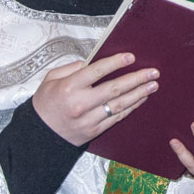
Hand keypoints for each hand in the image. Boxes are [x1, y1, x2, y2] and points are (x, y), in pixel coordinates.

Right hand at [31, 52, 158, 146]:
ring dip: (139, 93)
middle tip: (153, 72)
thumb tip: (91, 63)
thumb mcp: (50, 80)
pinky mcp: (95, 130)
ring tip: (153, 85)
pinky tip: (141, 99)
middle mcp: (81, 104)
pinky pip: (117, 117)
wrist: (39, 136)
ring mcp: (89, 119)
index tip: (130, 57)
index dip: (115, 63)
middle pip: (114, 88)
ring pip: (120, 104)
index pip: (97, 71)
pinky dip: (131, 107)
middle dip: (136, 79)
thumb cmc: (45, 104)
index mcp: (69, 87)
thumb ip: (71, 68)